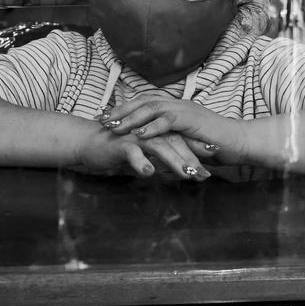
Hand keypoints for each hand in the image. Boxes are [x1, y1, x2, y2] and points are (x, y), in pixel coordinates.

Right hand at [74, 126, 210, 180]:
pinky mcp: (120, 143)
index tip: (217, 158)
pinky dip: (141, 162)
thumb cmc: (116, 148)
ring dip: (175, 161)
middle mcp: (148, 131)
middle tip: (206, 174)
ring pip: (159, 147)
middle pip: (175, 143)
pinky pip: (133, 152)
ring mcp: (135, 136)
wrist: (87, 141)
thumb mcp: (144, 153)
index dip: (198, 148)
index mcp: (155, 131)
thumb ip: (161, 159)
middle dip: (192, 158)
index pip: (182, 138)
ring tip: (188, 175)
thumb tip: (181, 169)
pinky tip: (149, 173)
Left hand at [99, 97, 246, 164]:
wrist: (239, 142)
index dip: (123, 110)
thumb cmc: (215, 145)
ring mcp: (184, 109)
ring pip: (151, 108)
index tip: (104, 117)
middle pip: (142, 102)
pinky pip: (168, 121)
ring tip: (113, 126)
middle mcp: (177, 103)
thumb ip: (168, 143)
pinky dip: (152, 126)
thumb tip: (153, 154)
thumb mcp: (185, 143)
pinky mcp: (191, 119)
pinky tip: (137, 133)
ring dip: (130, 117)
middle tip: (100, 119)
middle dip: (119, 111)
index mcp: (174, 107)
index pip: (143, 104)